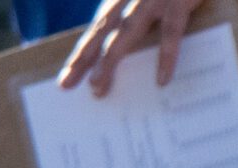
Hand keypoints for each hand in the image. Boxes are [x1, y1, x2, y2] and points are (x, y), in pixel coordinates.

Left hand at [59, 0, 209, 93]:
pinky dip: (166, 56)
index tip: (66, 78)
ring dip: (110, 58)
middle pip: (103, 29)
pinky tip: (161, 79)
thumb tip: (126, 49)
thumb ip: (137, 12)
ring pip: (127, 30)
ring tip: (97, 86)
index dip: (82, 51)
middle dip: (83, 57)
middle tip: (67, 85)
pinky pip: (171, 31)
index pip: (99, 26)